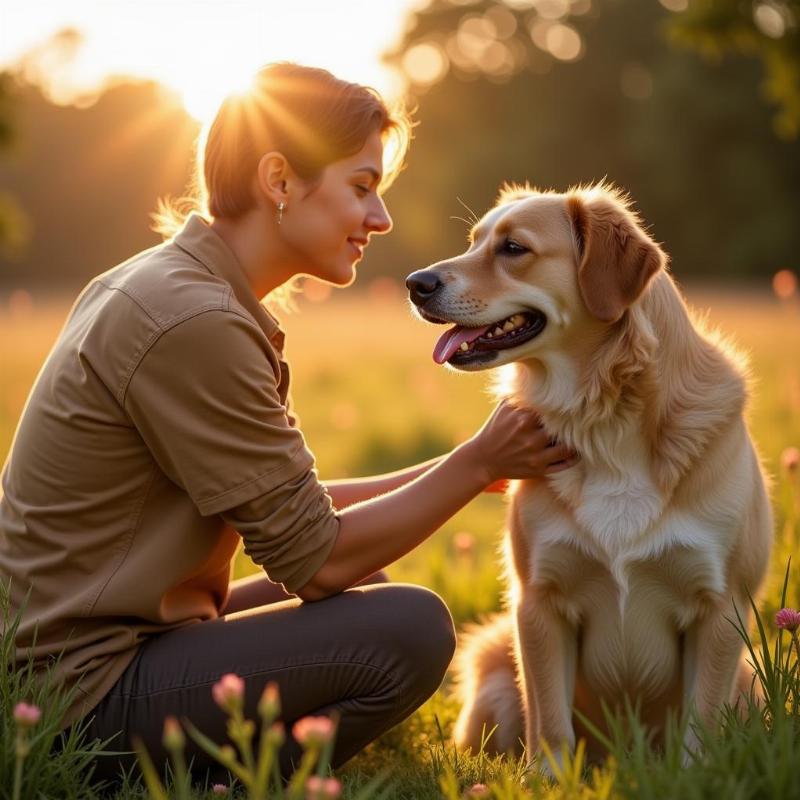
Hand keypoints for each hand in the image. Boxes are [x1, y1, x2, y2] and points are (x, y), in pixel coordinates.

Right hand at [464, 400, 578, 484]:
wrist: (482, 459)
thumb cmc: (495, 429)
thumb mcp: (504, 407)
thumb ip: (521, 393)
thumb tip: (536, 374)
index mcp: (524, 419)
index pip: (553, 409)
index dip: (562, 406)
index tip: (568, 404)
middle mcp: (531, 438)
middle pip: (563, 428)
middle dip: (569, 423)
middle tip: (577, 418)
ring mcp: (536, 456)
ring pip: (567, 448)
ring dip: (573, 441)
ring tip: (577, 434)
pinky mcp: (538, 470)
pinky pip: (565, 465)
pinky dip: (573, 458)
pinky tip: (574, 450)